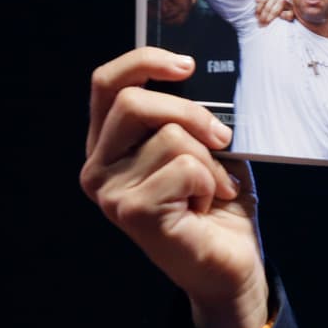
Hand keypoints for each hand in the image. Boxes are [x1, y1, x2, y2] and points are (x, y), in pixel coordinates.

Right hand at [80, 47, 268, 327]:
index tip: (186, 64)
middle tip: (221, 138)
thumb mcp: (204, 145)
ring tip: (212, 187)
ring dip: (208, 160)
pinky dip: (210, 182)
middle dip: (191, 112)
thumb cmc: (217, 202)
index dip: (143, 61)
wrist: (230, 265)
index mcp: (110, 144)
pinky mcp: (132, 212)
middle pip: (133, 101)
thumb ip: (188, 114)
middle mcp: (98, 166)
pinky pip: (184, 167)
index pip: (107, 83)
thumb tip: (196, 75)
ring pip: (170, 136)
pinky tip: (205, 206)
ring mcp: (109, 192)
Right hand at [254, 0, 293, 26]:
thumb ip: (288, 15)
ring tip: (257, 16)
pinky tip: (256, 1)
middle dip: (263, 17)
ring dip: (258, 10)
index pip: (275, 11)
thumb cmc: (283, 9)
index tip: (266, 25)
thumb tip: (282, 15)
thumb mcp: (288, 13)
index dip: (269, 18)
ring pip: (262, 1)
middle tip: (259, 24)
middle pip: (267, 7)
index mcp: (284, 0)